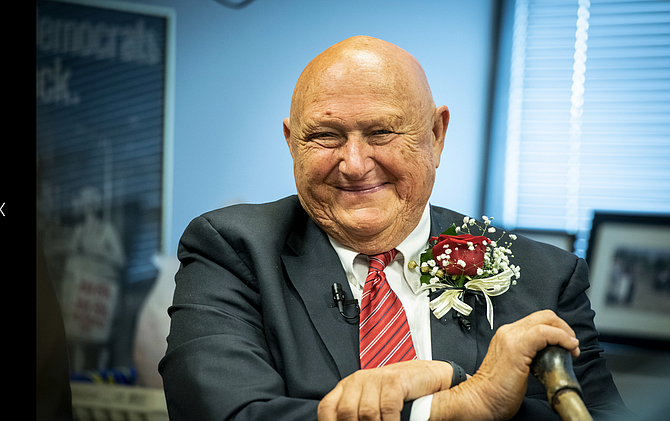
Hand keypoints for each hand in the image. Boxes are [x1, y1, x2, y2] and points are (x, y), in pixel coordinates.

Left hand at [318, 360, 452, 420]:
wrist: (425, 377)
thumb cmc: (398, 394)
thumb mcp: (371, 404)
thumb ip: (356, 415)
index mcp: (347, 386)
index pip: (327, 409)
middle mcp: (358, 380)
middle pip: (346, 413)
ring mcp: (376, 378)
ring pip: (366, 414)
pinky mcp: (394, 380)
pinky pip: (387, 409)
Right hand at [430, 309, 579, 420]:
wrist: (481, 400)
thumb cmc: (496, 390)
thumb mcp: (515, 365)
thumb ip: (528, 355)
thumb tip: (549, 355)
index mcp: (507, 335)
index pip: (538, 320)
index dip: (557, 329)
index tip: (566, 345)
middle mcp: (508, 332)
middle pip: (544, 316)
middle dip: (564, 328)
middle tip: (572, 346)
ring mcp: (511, 337)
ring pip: (546, 320)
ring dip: (566, 333)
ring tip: (572, 349)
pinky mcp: (517, 347)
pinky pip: (545, 333)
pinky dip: (561, 337)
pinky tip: (568, 347)